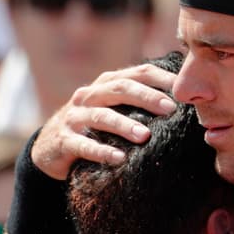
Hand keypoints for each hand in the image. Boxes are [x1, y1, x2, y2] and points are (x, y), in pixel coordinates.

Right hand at [31, 62, 178, 179]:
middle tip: (170, 108)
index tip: (183, 88)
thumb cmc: (93, 129)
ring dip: (125, 125)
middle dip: (146, 97)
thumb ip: (139, 104)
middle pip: (119, 89)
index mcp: (105, 84)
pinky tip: (119, 159)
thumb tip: (183, 106)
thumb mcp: (113, 110)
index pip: (137, 73)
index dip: (160, 78)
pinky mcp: (64, 141)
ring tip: (145, 136)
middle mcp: (89, 95)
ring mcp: (74, 117)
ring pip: (101, 116)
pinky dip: (102, 151)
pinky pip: (84, 145)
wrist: (49, 148)